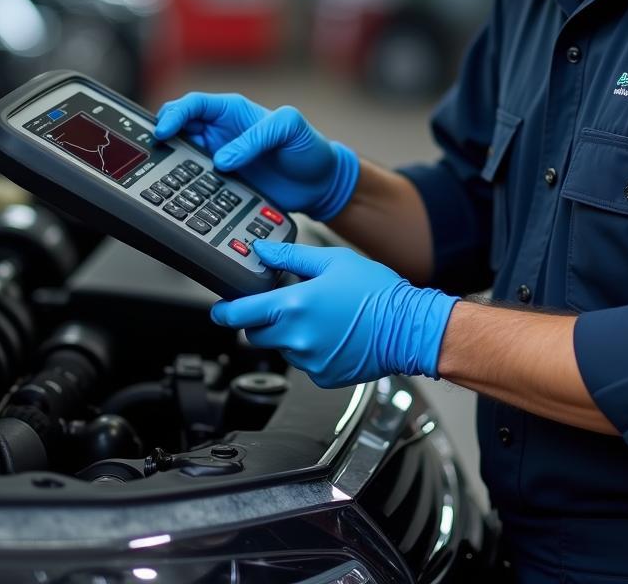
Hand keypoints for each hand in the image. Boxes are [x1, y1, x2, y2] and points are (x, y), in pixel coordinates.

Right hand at [153, 93, 358, 220]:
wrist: (319, 184)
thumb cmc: (309, 147)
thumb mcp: (289, 128)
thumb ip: (257, 136)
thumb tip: (223, 159)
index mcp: (233, 111)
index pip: (194, 104)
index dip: (175, 114)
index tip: (165, 130)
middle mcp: (222, 132)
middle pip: (180, 128)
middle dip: (164, 135)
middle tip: (156, 150)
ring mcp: (220, 158)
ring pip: (183, 155)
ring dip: (172, 161)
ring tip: (164, 171)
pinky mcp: (224, 183)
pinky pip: (197, 181)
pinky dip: (186, 184)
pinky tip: (183, 190)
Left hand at [211, 241, 457, 387]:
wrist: (408, 327)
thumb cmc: (376, 292)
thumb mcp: (332, 261)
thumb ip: (290, 258)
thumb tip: (263, 251)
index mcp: (293, 307)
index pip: (240, 314)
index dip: (225, 312)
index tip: (220, 310)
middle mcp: (296, 338)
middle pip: (256, 335)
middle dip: (262, 321)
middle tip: (284, 306)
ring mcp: (309, 361)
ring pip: (282, 348)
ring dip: (290, 334)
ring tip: (321, 317)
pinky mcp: (323, 376)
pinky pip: (305, 362)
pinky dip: (311, 350)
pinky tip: (332, 334)